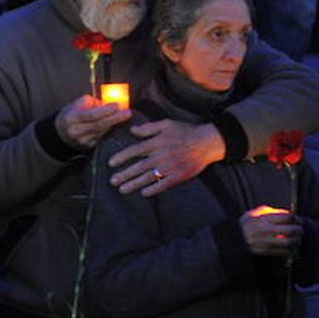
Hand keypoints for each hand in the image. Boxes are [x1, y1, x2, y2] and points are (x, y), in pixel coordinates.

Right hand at [56, 95, 128, 150]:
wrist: (61, 131)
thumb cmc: (72, 114)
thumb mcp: (77, 104)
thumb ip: (92, 102)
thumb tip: (109, 101)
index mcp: (71, 118)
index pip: (91, 115)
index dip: (105, 110)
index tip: (117, 105)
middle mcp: (76, 131)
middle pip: (99, 125)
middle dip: (115, 118)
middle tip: (127, 112)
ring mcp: (82, 141)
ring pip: (102, 132)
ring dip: (115, 124)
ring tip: (125, 116)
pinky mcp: (88, 147)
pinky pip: (103, 138)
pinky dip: (112, 131)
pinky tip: (119, 126)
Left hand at [108, 119, 225, 195]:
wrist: (208, 142)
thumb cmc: (186, 132)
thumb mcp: (166, 124)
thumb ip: (148, 128)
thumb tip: (132, 130)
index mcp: (158, 142)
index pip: (135, 150)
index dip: (122, 157)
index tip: (110, 163)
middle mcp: (162, 155)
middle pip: (139, 166)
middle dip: (124, 174)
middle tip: (112, 181)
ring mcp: (171, 167)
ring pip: (149, 177)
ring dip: (134, 184)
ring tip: (121, 190)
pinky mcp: (179, 175)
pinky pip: (164, 184)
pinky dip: (154, 189)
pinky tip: (143, 193)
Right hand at [240, 206, 302, 256]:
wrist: (232, 239)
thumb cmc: (246, 224)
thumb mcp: (255, 213)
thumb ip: (271, 212)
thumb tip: (288, 214)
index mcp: (263, 219)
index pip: (287, 217)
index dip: (295, 217)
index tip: (296, 219)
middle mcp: (265, 231)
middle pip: (291, 230)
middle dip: (299, 230)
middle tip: (300, 229)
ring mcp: (265, 242)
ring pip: (289, 243)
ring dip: (296, 241)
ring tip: (296, 238)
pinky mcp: (265, 252)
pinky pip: (283, 252)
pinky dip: (289, 250)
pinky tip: (289, 247)